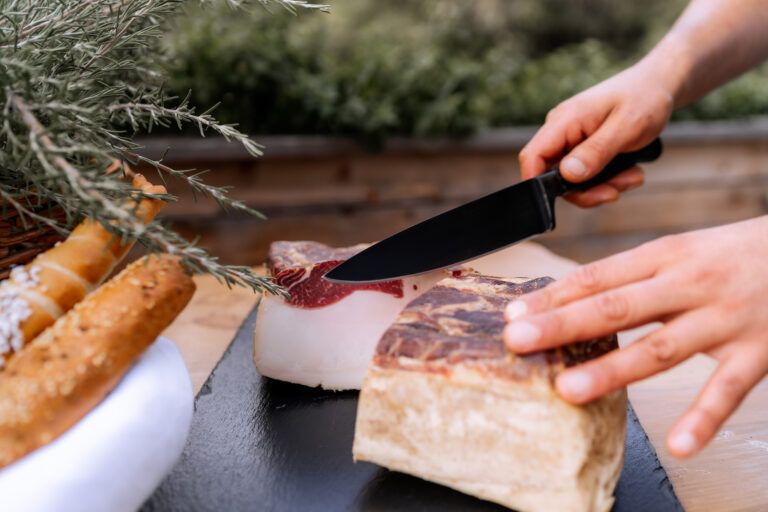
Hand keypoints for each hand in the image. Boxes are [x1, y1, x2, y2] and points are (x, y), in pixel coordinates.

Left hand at [503, 217, 767, 457]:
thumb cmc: (732, 254)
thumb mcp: (680, 250)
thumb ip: (632, 276)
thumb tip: (569, 299)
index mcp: (665, 255)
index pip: (598, 277)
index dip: (553, 296)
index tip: (513, 315)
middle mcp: (689, 284)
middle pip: (617, 308)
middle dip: (563, 325)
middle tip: (519, 341)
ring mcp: (723, 320)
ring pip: (661, 348)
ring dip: (612, 370)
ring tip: (569, 390)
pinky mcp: (758, 353)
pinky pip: (728, 390)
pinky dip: (704, 419)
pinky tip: (678, 445)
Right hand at [519, 62, 674, 206]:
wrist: (658, 84)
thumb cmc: (645, 97)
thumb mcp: (628, 126)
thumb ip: (596, 151)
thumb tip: (568, 174)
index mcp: (565, 120)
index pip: (533, 156)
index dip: (538, 183)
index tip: (568, 197)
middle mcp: (561, 130)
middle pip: (551, 175)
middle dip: (584, 190)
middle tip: (615, 190)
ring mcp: (570, 139)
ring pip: (571, 180)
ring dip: (600, 187)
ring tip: (632, 177)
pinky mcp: (581, 147)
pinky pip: (584, 174)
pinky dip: (606, 180)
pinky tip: (629, 172)